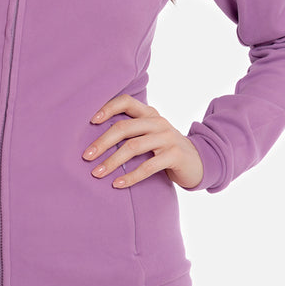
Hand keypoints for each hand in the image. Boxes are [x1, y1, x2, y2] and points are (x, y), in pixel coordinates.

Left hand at [82, 94, 203, 189]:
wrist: (198, 161)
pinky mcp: (175, 155)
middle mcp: (158, 122)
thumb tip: (94, 138)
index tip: (90, 121)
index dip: (107, 108)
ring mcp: (167, 138)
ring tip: (96, 173)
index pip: (126, 102)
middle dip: (102, 142)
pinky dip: (130, 176)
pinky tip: (117, 184)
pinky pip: (148, 166)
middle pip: (124, 128)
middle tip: (86, 156)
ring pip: (133, 147)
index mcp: (149, 113)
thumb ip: (131, 130)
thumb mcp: (150, 133)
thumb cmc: (164, 148)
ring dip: (111, 162)